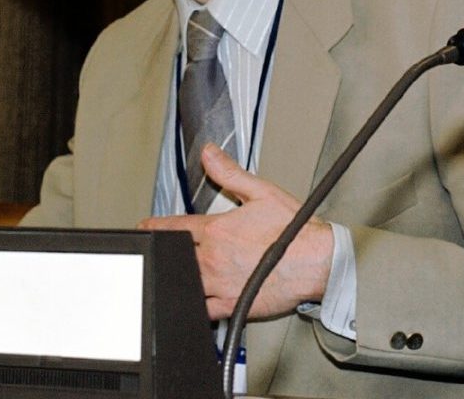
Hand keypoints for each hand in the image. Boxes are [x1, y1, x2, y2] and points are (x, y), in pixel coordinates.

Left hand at [140, 144, 334, 319]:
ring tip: (170, 273)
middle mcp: (212, 259)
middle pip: (173, 256)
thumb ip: (230, 173)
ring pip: (182, 282)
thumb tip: (209, 153)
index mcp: (217, 231)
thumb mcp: (262, 192)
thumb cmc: (295, 231)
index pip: (175, 227)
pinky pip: (201, 310)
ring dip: (175, 276)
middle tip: (157, 250)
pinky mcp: (230, 305)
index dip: (155, 226)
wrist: (316, 262)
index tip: (146, 227)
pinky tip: (190, 301)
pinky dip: (192, 305)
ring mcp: (218, 285)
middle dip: (164, 252)